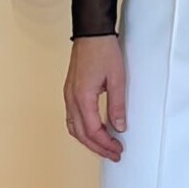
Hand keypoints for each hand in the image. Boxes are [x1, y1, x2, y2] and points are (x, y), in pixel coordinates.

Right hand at [64, 35, 126, 160]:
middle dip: (98, 147)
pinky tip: (94, 131)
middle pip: (81, 134)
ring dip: (89, 140)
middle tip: (114, 154)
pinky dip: (82, 129)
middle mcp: (71, 98)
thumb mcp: (117, 78)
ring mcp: (68, 95)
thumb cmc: (103, 51)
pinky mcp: (70, 91)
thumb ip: (118, 105)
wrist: (91, 33)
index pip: (93, 130)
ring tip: (105, 147)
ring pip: (74, 127)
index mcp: (82, 97)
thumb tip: (120, 127)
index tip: (118, 150)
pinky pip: (72, 118)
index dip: (106, 144)